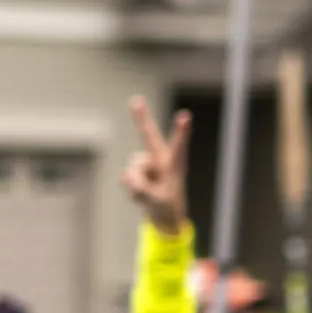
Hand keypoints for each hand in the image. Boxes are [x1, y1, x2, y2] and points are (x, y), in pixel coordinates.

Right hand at [121, 97, 190, 236]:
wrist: (163, 212)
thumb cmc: (167, 205)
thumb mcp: (157, 202)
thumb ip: (142, 190)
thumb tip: (126, 175)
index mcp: (175, 164)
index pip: (179, 146)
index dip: (181, 131)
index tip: (185, 115)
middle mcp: (160, 159)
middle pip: (149, 135)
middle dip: (142, 118)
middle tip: (135, 100)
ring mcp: (147, 163)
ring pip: (133, 167)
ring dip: (136, 183)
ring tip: (148, 193)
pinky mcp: (136, 168)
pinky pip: (126, 176)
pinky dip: (131, 187)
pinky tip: (140, 191)